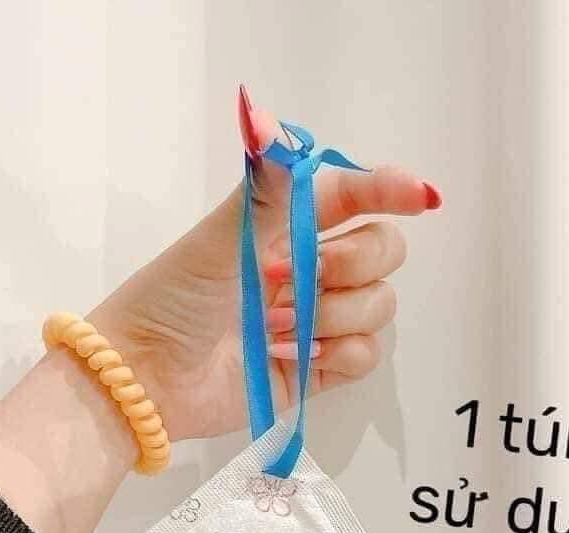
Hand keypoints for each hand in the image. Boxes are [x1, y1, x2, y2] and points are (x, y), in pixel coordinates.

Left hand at [88, 86, 441, 442]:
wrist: (148, 379)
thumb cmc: (173, 299)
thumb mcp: (220, 237)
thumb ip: (265, 187)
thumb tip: (267, 117)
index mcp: (287, 226)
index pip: (357, 197)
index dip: (391, 191)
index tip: (420, 197)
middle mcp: (310, 269)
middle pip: (383, 252)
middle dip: (350, 265)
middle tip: (287, 280)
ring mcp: (317, 321)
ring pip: (378, 306)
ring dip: (331, 317)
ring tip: (274, 331)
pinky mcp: (318, 370)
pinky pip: (367, 354)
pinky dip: (337, 355)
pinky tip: (293, 358)